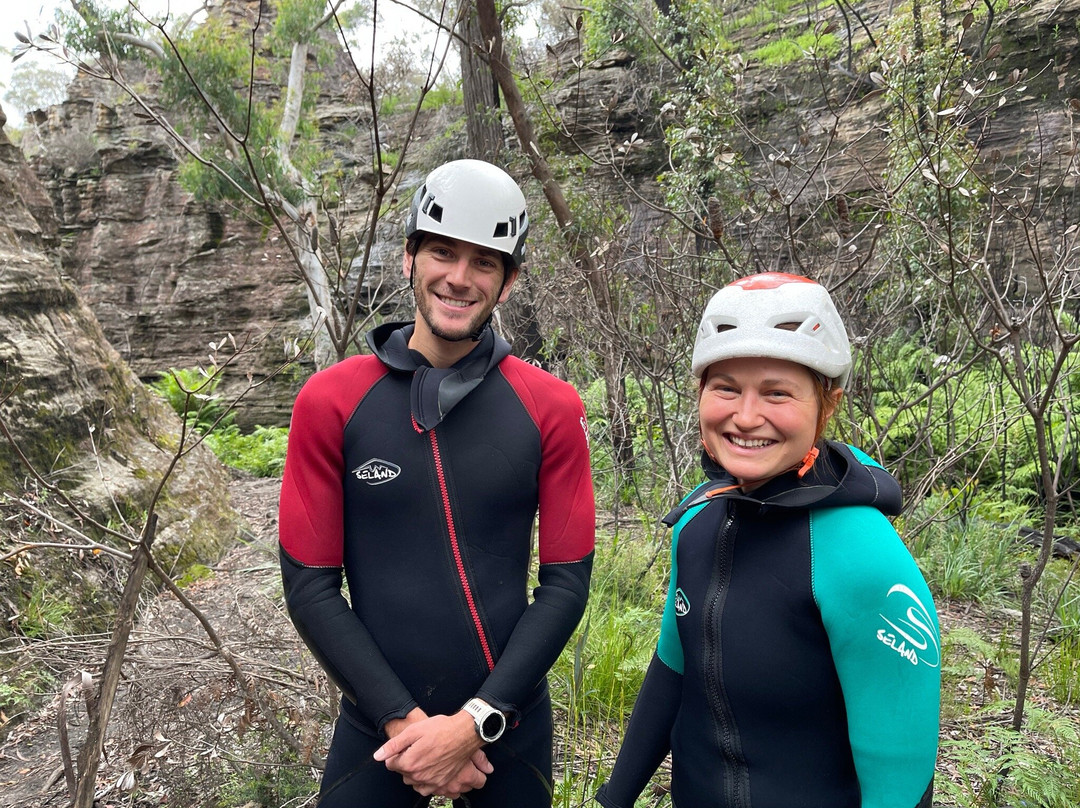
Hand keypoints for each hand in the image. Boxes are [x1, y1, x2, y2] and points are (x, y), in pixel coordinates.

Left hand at [374, 710, 491, 795]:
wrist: (464, 733)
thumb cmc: (441, 729)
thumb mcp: (414, 731)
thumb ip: (393, 745)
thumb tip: (378, 756)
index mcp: (410, 762)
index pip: (391, 764)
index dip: (395, 753)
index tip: (403, 747)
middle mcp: (419, 775)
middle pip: (402, 773)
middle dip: (404, 762)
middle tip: (414, 749)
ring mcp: (431, 781)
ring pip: (413, 782)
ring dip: (414, 772)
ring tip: (421, 759)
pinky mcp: (442, 782)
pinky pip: (427, 788)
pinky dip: (424, 781)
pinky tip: (428, 769)